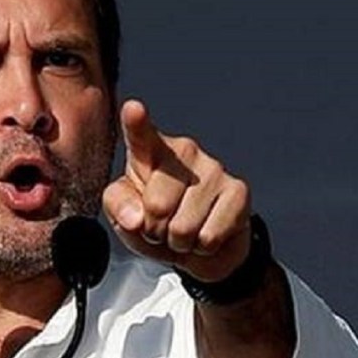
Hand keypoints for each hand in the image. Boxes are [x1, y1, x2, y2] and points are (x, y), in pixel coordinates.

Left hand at [102, 99, 252, 281]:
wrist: (196, 248)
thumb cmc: (154, 223)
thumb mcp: (124, 215)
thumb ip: (119, 207)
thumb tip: (136, 218)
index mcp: (150, 152)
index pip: (140, 135)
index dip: (136, 123)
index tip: (133, 109)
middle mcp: (185, 151)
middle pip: (157, 205)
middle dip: (154, 229)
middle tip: (161, 226)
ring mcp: (214, 168)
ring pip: (183, 227)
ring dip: (178, 241)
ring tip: (183, 231)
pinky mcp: (238, 191)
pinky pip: (209, 237)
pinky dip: (202, 248)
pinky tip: (205, 236)